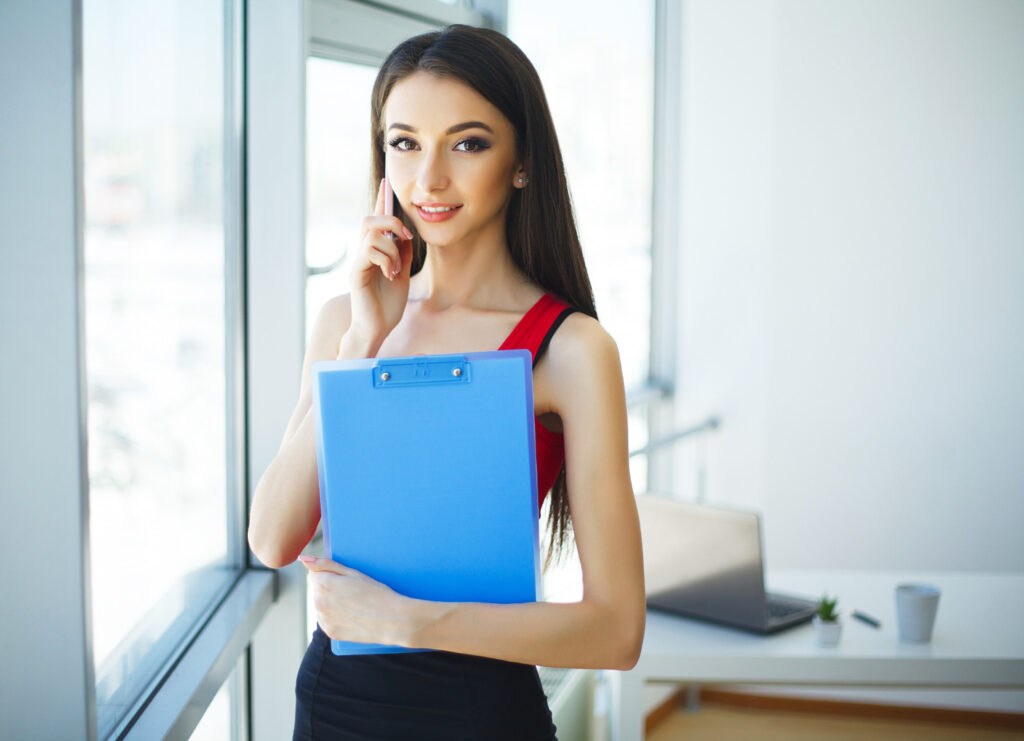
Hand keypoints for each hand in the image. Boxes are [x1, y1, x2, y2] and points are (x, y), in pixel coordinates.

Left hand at [299, 555, 424, 646]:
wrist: (392, 620)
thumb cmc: (376, 593)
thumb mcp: (353, 573)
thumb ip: (325, 564)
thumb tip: (302, 559)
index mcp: (323, 584)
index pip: (314, 574)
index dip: (330, 575)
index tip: (346, 580)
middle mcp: (318, 603)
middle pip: (316, 590)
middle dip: (329, 588)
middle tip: (352, 592)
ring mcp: (323, 620)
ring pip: (321, 605)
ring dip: (330, 603)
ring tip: (353, 604)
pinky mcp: (330, 632)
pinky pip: (327, 620)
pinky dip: (336, 617)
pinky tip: (352, 615)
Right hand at [346, 178, 414, 348]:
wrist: (378, 328)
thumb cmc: (388, 305)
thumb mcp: (402, 274)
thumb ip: (402, 253)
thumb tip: (406, 234)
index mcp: (375, 252)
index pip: (376, 221)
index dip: (380, 201)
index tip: (386, 183)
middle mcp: (363, 254)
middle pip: (368, 220)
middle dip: (391, 221)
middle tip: (406, 237)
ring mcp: (358, 263)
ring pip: (371, 235)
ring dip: (391, 248)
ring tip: (397, 269)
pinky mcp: (355, 273)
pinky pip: (369, 252)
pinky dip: (386, 260)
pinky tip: (390, 275)